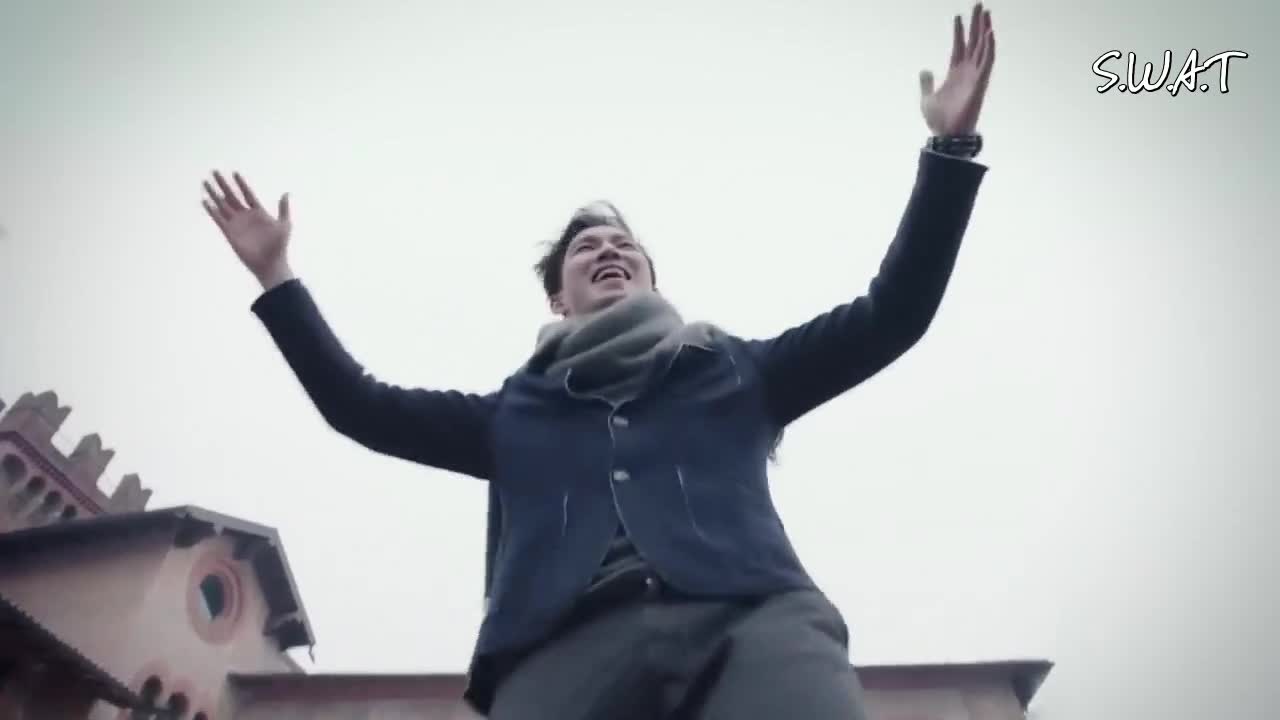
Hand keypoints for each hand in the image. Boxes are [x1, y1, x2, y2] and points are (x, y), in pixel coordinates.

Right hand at [202, 171, 294, 288]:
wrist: (269, 263)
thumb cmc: (279, 246)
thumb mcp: (284, 225)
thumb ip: (283, 209)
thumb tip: (285, 193)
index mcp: (258, 212)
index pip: (247, 194)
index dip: (241, 184)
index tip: (234, 173)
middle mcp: (245, 216)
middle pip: (232, 196)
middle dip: (223, 184)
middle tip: (215, 172)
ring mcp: (236, 224)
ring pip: (222, 205)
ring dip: (214, 194)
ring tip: (205, 182)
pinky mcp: (229, 232)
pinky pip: (218, 219)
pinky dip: (211, 210)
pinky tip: (205, 201)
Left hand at [919, 3, 995, 135]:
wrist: (946, 135)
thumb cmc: (939, 120)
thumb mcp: (927, 98)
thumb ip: (926, 83)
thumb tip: (925, 70)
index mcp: (955, 73)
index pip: (959, 46)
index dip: (959, 32)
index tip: (958, 16)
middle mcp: (967, 72)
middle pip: (974, 42)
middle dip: (976, 24)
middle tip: (979, 5)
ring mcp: (975, 76)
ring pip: (983, 48)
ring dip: (985, 31)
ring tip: (986, 13)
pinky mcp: (980, 83)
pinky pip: (987, 62)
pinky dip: (989, 48)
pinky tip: (990, 34)